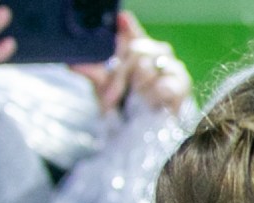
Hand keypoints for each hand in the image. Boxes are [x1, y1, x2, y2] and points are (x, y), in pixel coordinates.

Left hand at [70, 13, 190, 114]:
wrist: (141, 130)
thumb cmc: (123, 104)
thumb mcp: (103, 87)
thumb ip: (92, 73)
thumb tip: (72, 64)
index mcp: (135, 49)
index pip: (131, 31)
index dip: (127, 26)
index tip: (120, 20)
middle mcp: (154, 52)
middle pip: (137, 49)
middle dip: (120, 74)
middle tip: (110, 95)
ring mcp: (170, 66)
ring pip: (149, 66)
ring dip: (137, 85)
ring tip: (134, 98)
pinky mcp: (181, 84)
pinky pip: (165, 84)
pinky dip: (153, 94)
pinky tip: (149, 102)